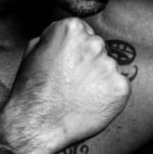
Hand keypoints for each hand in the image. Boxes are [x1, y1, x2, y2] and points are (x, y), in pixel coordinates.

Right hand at [0, 17, 130, 153]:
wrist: (36, 123)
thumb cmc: (32, 91)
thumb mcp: (32, 51)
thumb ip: (53, 38)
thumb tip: (62, 38)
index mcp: (72, 29)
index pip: (84, 33)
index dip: (75, 51)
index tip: (68, 64)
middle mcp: (94, 43)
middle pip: (98, 49)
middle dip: (89, 63)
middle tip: (72, 82)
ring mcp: (109, 65)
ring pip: (109, 69)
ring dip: (99, 80)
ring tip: (78, 95)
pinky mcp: (120, 87)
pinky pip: (118, 88)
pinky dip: (107, 96)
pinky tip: (90, 103)